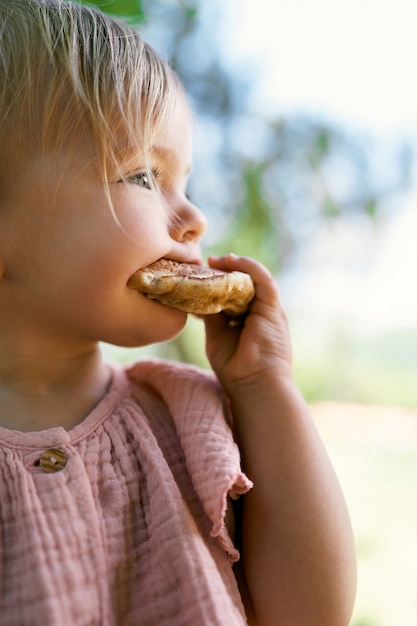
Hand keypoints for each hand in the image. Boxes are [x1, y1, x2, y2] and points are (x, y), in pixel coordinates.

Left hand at [203, 254, 292, 388]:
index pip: (236, 294)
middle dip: (227, 270)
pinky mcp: (272, 309)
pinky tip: (231, 260)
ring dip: (236, 265)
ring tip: (216, 259)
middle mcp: (260, 313)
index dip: (221, 281)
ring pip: (255, 278)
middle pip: (245, 283)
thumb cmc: (237, 369)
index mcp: (249, 320)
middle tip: (207, 262)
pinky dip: (248, 266)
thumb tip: (199, 299)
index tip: (202, 274)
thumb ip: (212, 317)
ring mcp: (268, 310)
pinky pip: (263, 279)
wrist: (256, 386)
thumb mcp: (217, 337)